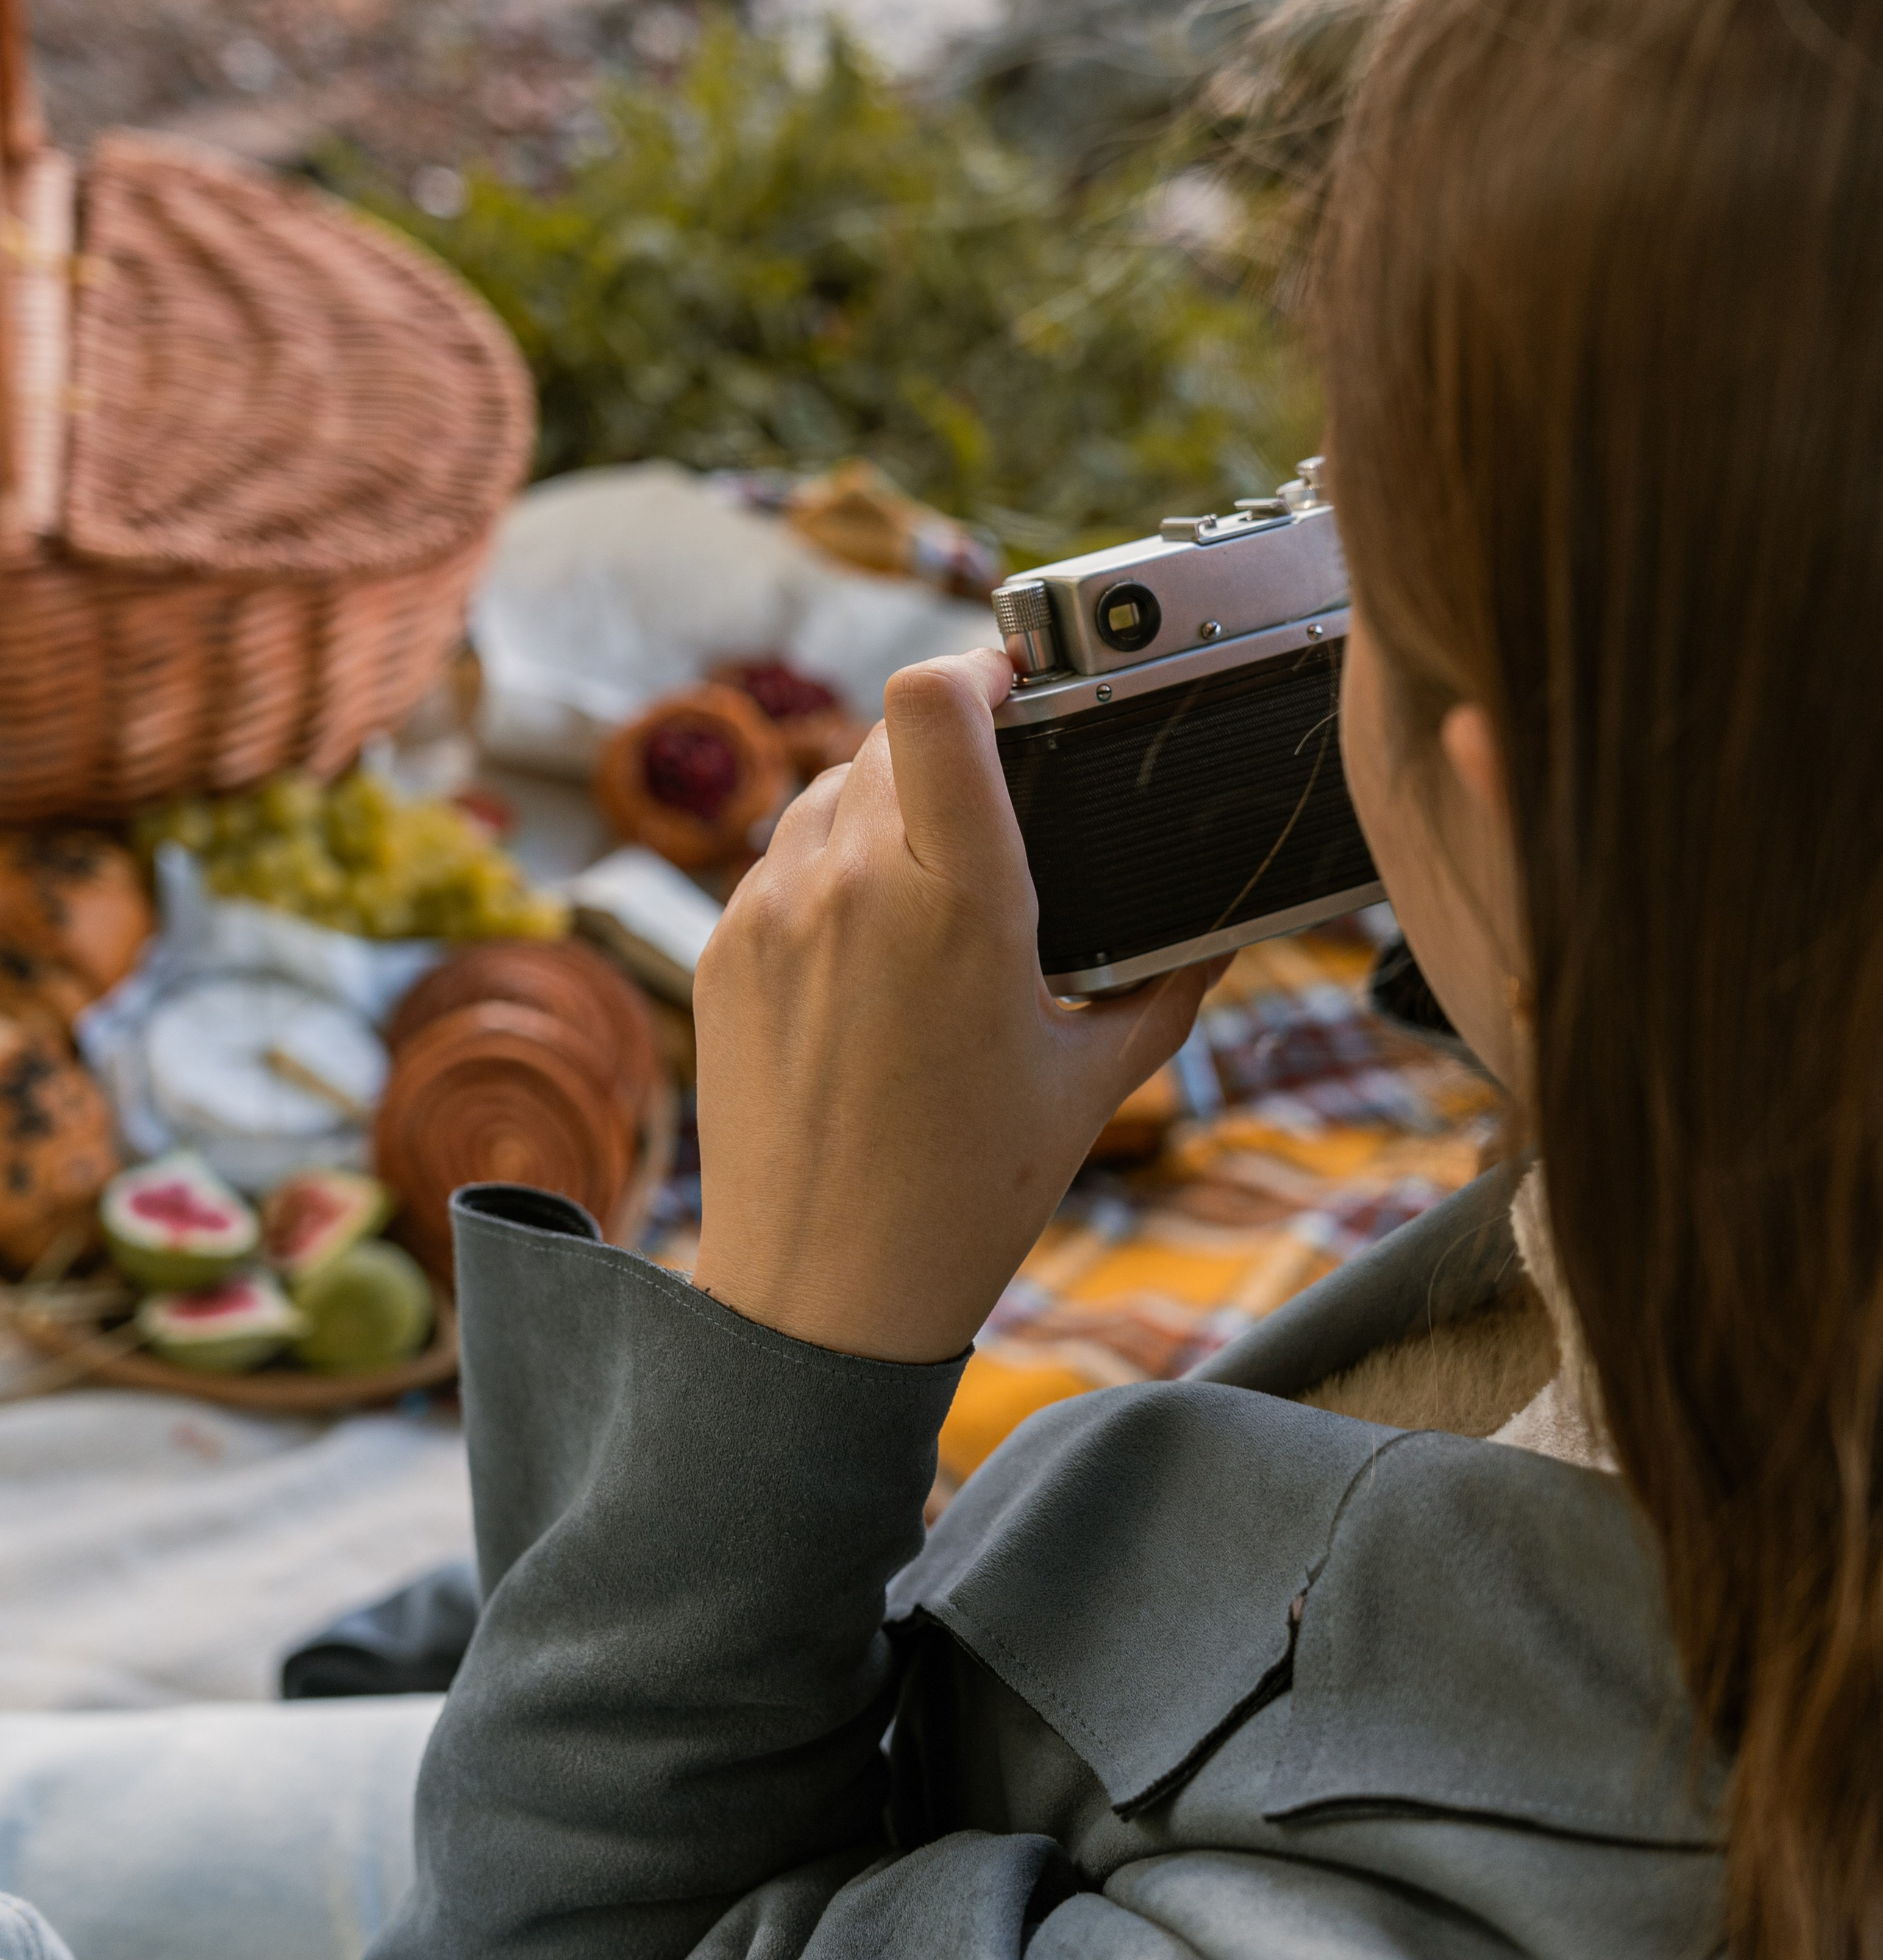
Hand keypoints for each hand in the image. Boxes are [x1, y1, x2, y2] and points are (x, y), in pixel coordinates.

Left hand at [690, 647, 1217, 1362]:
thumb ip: (1168, 986)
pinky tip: (873, 944)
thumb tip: (1225, 931)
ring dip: (887, 802)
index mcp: (954, 903)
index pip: (935, 698)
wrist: (820, 1295)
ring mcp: (769, 915)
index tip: (1020, 681)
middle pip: (893, 732)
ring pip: (831, 788)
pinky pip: (782, 858)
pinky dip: (832, 869)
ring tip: (938, 877)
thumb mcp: (1094, 1083)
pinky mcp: (721, 951)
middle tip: (1006, 788)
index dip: (980, 664)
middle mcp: (848, 887)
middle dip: (954, 744)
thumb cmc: (968, 1197)